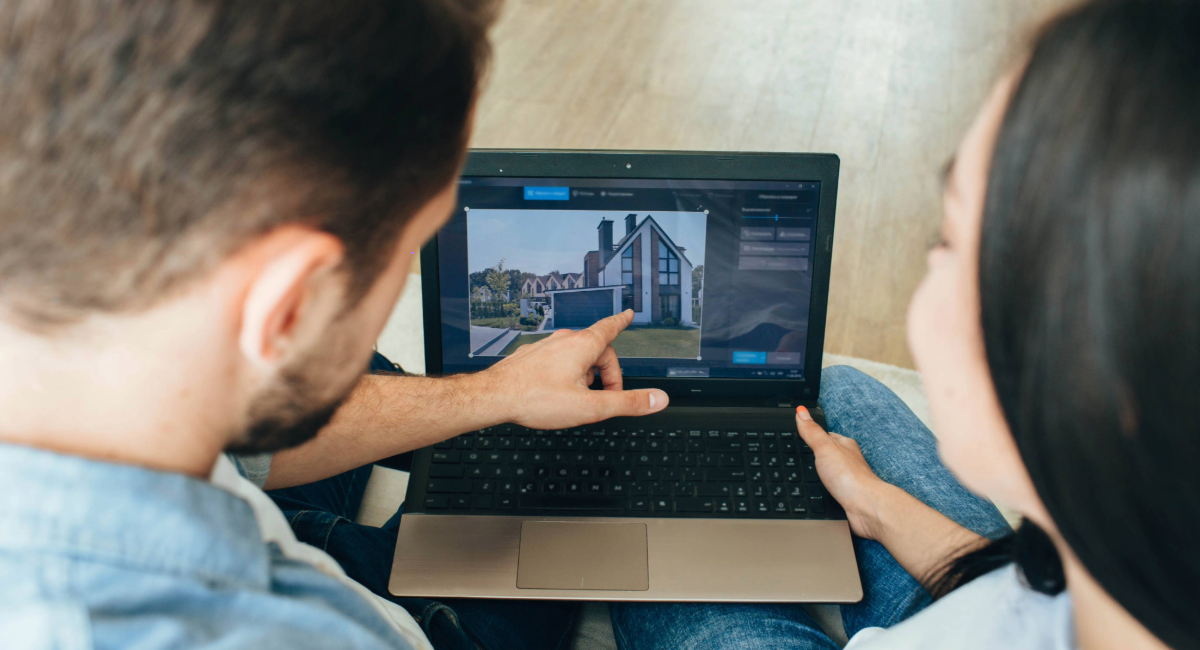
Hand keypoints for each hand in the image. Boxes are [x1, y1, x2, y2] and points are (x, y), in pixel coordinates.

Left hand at [484, 310, 668, 428]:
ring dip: (585, 374)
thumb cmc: (536, 399)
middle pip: (597, 350)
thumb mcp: (590, 407)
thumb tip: (657, 398)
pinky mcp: (530, 357)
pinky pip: (556, 360)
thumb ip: (627, 402)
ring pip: (575, 356)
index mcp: (582, 347)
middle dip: (606, 373)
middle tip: (606, 397)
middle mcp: (563, 341)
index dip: (622, 322)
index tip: (628, 314)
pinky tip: (556, 392)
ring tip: (579, 398)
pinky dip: (565, 373)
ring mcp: (545, 347)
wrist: (493, 397)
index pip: (610, 328)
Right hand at [795, 406, 893, 539]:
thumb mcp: (824, 448)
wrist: (865, 507)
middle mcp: (849, 460)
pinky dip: (827, 487)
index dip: (814, 433)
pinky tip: (822, 489)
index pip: (828, 435)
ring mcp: (848, 478)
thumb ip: (811, 431)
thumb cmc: (849, 477)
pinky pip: (834, 487)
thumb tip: (801, 411)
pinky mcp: (847, 495)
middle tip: (804, 450)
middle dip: (819, 453)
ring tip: (811, 470)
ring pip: (834, 471)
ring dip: (823, 471)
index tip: (804, 431)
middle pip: (832, 452)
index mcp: (845, 445)